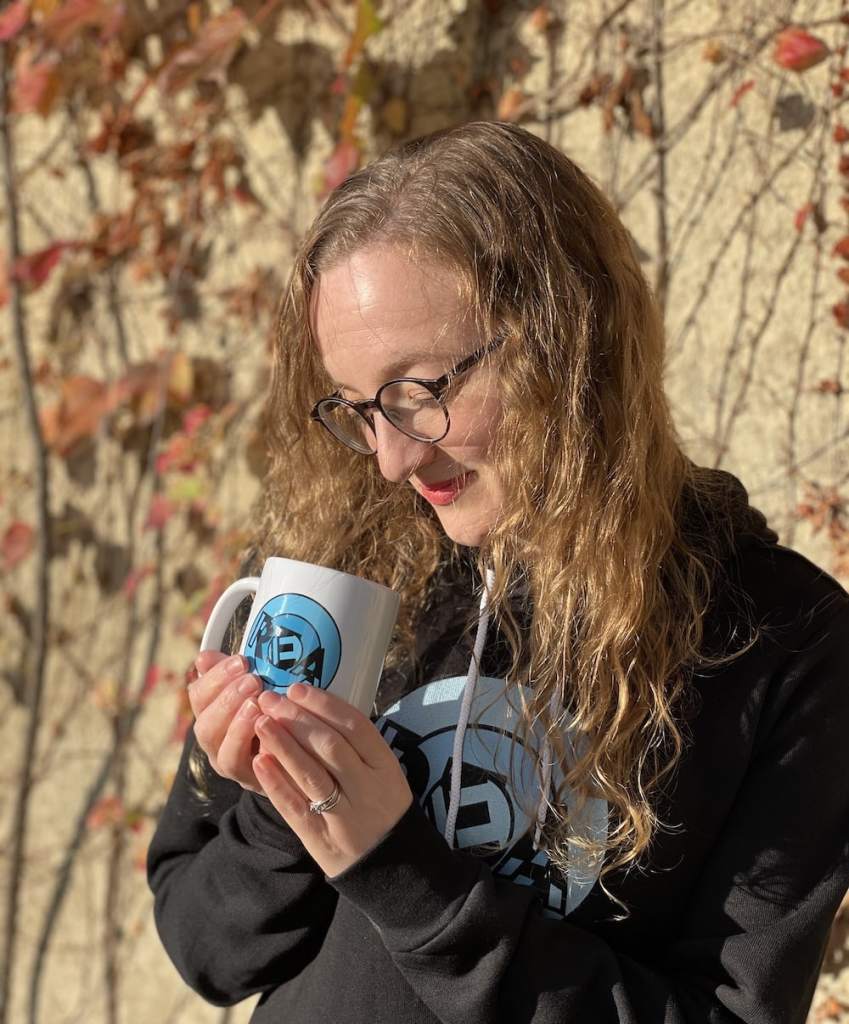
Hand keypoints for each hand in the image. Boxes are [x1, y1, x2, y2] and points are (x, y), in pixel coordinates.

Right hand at [187, 650, 268, 794]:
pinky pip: (238, 764)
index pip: (199, 694)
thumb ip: (234, 673)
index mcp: (211, 713)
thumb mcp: (259, 686)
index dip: (216, 676)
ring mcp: (227, 762)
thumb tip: (204, 657)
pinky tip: (265, 726)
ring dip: (235, 722)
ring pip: (217, 745)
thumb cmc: (275, 708)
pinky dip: (247, 743)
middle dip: (226, 699)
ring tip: (257, 704)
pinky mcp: (246, 778)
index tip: (242, 661)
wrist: (301, 749)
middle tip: (252, 681)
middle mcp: (214, 740)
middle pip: (203, 723)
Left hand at [251, 683, 413, 877]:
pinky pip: (296, 807)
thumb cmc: (382, 808)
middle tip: (270, 699)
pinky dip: (277, 783)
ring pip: (311, 773)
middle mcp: (366, 788)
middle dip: (296, 718)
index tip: (297, 688)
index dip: (324, 704)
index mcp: (385, 766)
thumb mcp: (384, 772)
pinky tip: (259, 761)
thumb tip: (315, 707)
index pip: (356, 726)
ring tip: (260, 721)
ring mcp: (344, 815)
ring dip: (283, 744)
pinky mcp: (322, 839)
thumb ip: (356, 745)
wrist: (392, 869)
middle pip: (330, 745)